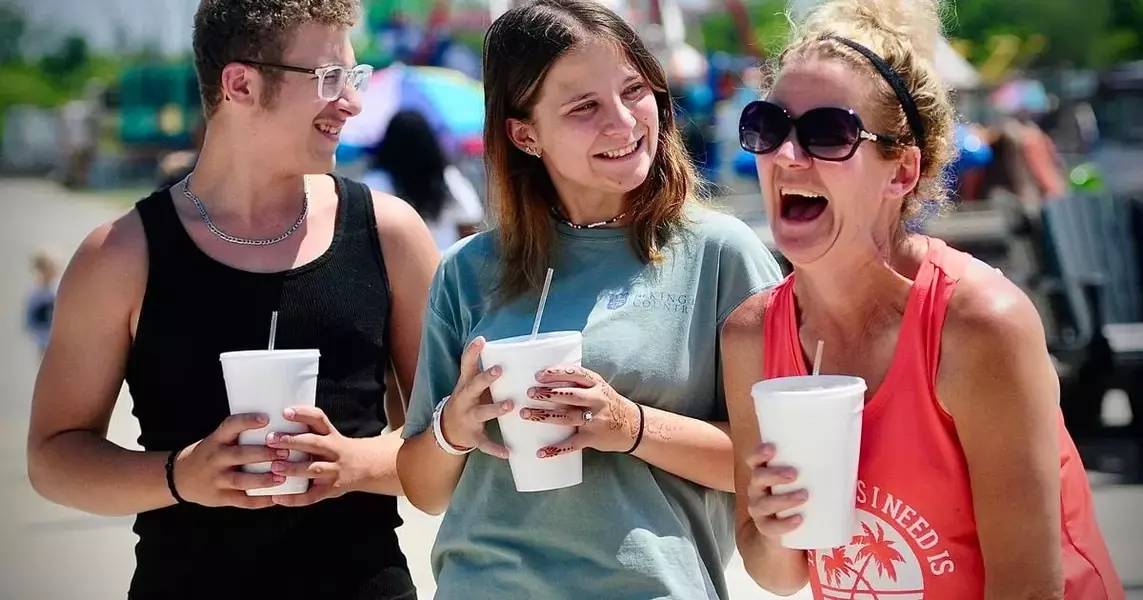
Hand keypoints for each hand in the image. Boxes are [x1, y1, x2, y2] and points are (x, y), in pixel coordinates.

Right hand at [172, 413, 288, 508]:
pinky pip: (241, 501)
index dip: (247, 421)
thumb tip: (280, 424)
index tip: (266, 418)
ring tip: (282, 478)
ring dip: (263, 480)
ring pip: (241, 480)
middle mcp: (215, 458)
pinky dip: (259, 501)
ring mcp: (217, 479)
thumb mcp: (219, 439)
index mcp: (217, 439)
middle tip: (285, 452)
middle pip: (240, 454)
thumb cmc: (211, 453)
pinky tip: (275, 499)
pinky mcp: (220, 497)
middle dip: (263, 454)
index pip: (230, 425)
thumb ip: (241, 434)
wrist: (181, 477)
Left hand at [264, 406, 371, 506]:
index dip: (303, 414)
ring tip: (274, 467)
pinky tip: (277, 498)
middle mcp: (334, 451)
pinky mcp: (331, 490)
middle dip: (293, 441)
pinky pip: (312, 496)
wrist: (365, 466)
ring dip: (294, 468)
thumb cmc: (335, 449)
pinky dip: (294, 499)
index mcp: (331, 434)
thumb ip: (307, 429)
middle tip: (270, 439)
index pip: (319, 419)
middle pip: (315, 443)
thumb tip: (273, 420)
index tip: (285, 412)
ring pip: (314, 469)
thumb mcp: (328, 435)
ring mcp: (334, 471)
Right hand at [439, 336, 511, 457]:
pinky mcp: (473, 436)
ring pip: (481, 413)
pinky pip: (485, 443)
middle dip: (485, 378)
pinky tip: (508, 452)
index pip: (466, 365)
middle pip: (473, 387)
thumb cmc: (465, 401)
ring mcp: (468, 418)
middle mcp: (464, 400)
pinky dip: (495, 448)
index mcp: (464, 385)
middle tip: (500, 369)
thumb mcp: (468, 385)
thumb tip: (500, 348)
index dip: (472, 352)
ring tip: (511, 405)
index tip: (481, 340)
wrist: (446, 430)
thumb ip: (480, 370)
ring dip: (495, 409)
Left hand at [521, 365, 639, 456]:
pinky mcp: (592, 438)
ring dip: (544, 416)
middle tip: (529, 393)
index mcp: (597, 385)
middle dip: (547, 394)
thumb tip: (548, 377)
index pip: (576, 374)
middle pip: (569, 395)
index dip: (557, 374)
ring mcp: (594, 420)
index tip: (539, 375)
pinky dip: (555, 449)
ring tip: (526, 414)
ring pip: (566, 418)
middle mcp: (596, 401)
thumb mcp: (599, 387)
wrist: (633, 425)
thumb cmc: (609, 403)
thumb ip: (579, 382)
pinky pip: (571, 444)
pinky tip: (540, 452)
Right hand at [744, 442, 806, 537]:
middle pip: (757, 478)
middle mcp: (757, 490)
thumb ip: (811, 469)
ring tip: (804, 496)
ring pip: (764, 503)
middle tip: (794, 474)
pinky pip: (771, 527)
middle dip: (774, 474)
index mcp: (763, 474)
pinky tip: (799, 519)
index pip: (754, 460)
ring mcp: (759, 510)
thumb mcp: (799, 483)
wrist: (784, 536)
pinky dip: (785, 523)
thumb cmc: (795, 500)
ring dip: (784, 499)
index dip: (759, 453)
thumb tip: (844, 454)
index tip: (772, 448)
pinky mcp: (766, 529)